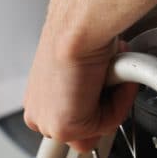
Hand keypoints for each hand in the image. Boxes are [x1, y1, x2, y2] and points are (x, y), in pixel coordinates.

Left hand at [23, 13, 136, 151]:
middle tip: (115, 79)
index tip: (107, 83)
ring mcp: (50, 124)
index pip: (70, 117)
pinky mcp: (65, 128)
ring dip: (113, 103)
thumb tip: (102, 81)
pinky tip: (116, 78)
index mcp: (38, 98)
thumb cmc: (77, 32)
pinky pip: (106, 125)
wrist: (77, 26)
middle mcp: (38, 114)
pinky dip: (119, 103)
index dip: (95, 101)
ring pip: (96, 129)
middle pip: (82, 131)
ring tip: (116, 74)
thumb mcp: (77, 62)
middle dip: (104, 106)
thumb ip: (83, 82)